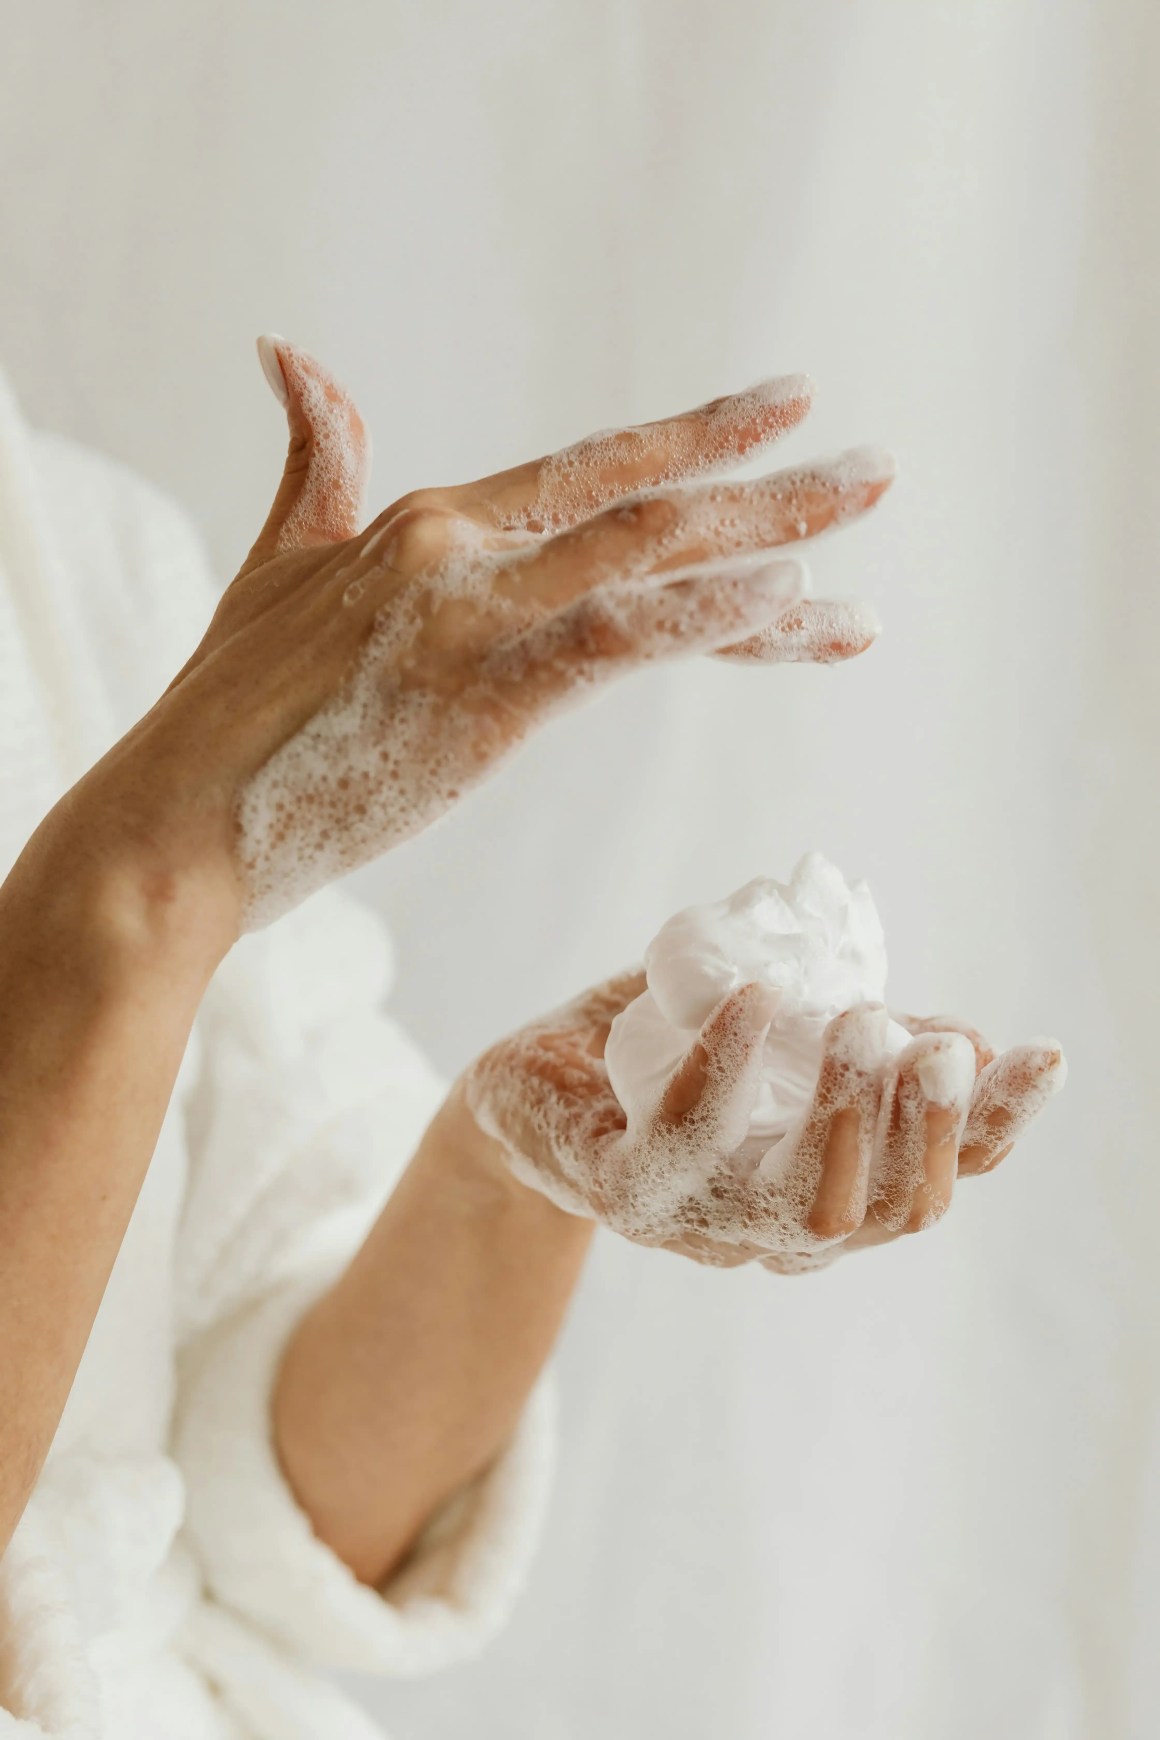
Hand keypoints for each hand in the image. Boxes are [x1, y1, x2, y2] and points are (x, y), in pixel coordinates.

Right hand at [68, 340, 892, 947]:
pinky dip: (714, 613)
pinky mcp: (485, 691)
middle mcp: (461, 544)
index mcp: (427, 519)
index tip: (785, 416)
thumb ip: (314, 465)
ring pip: (655, 556)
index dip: (694, 441)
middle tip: (877, 472)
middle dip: (772, 486)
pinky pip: (626, 636)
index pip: (592, 473)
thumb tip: (290, 352)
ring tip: (868, 547)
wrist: (177, 823)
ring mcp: (475, 611)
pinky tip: (796, 601)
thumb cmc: (228, 716)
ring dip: (776, 546)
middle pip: (647, 501)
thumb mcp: (276, 568)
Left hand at [464, 974, 1065, 1272]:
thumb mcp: (778, 1034)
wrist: (530, 1080)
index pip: (935, 1181)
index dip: (998, 1131)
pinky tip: (755, 1005)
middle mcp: (773, 1229)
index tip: (1044, 1056)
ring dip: (850, 1115)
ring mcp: (697, 1223)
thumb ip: (860, 1035)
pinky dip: (727, 1076)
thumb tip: (975, 1037)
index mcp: (826, 1191)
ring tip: (864, 1023)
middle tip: (935, 1043)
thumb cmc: (663, 1051)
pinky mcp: (621, 1192)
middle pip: (886, 1214)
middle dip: (928, 1131)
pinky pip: (683, 1148)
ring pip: (805, 1209)